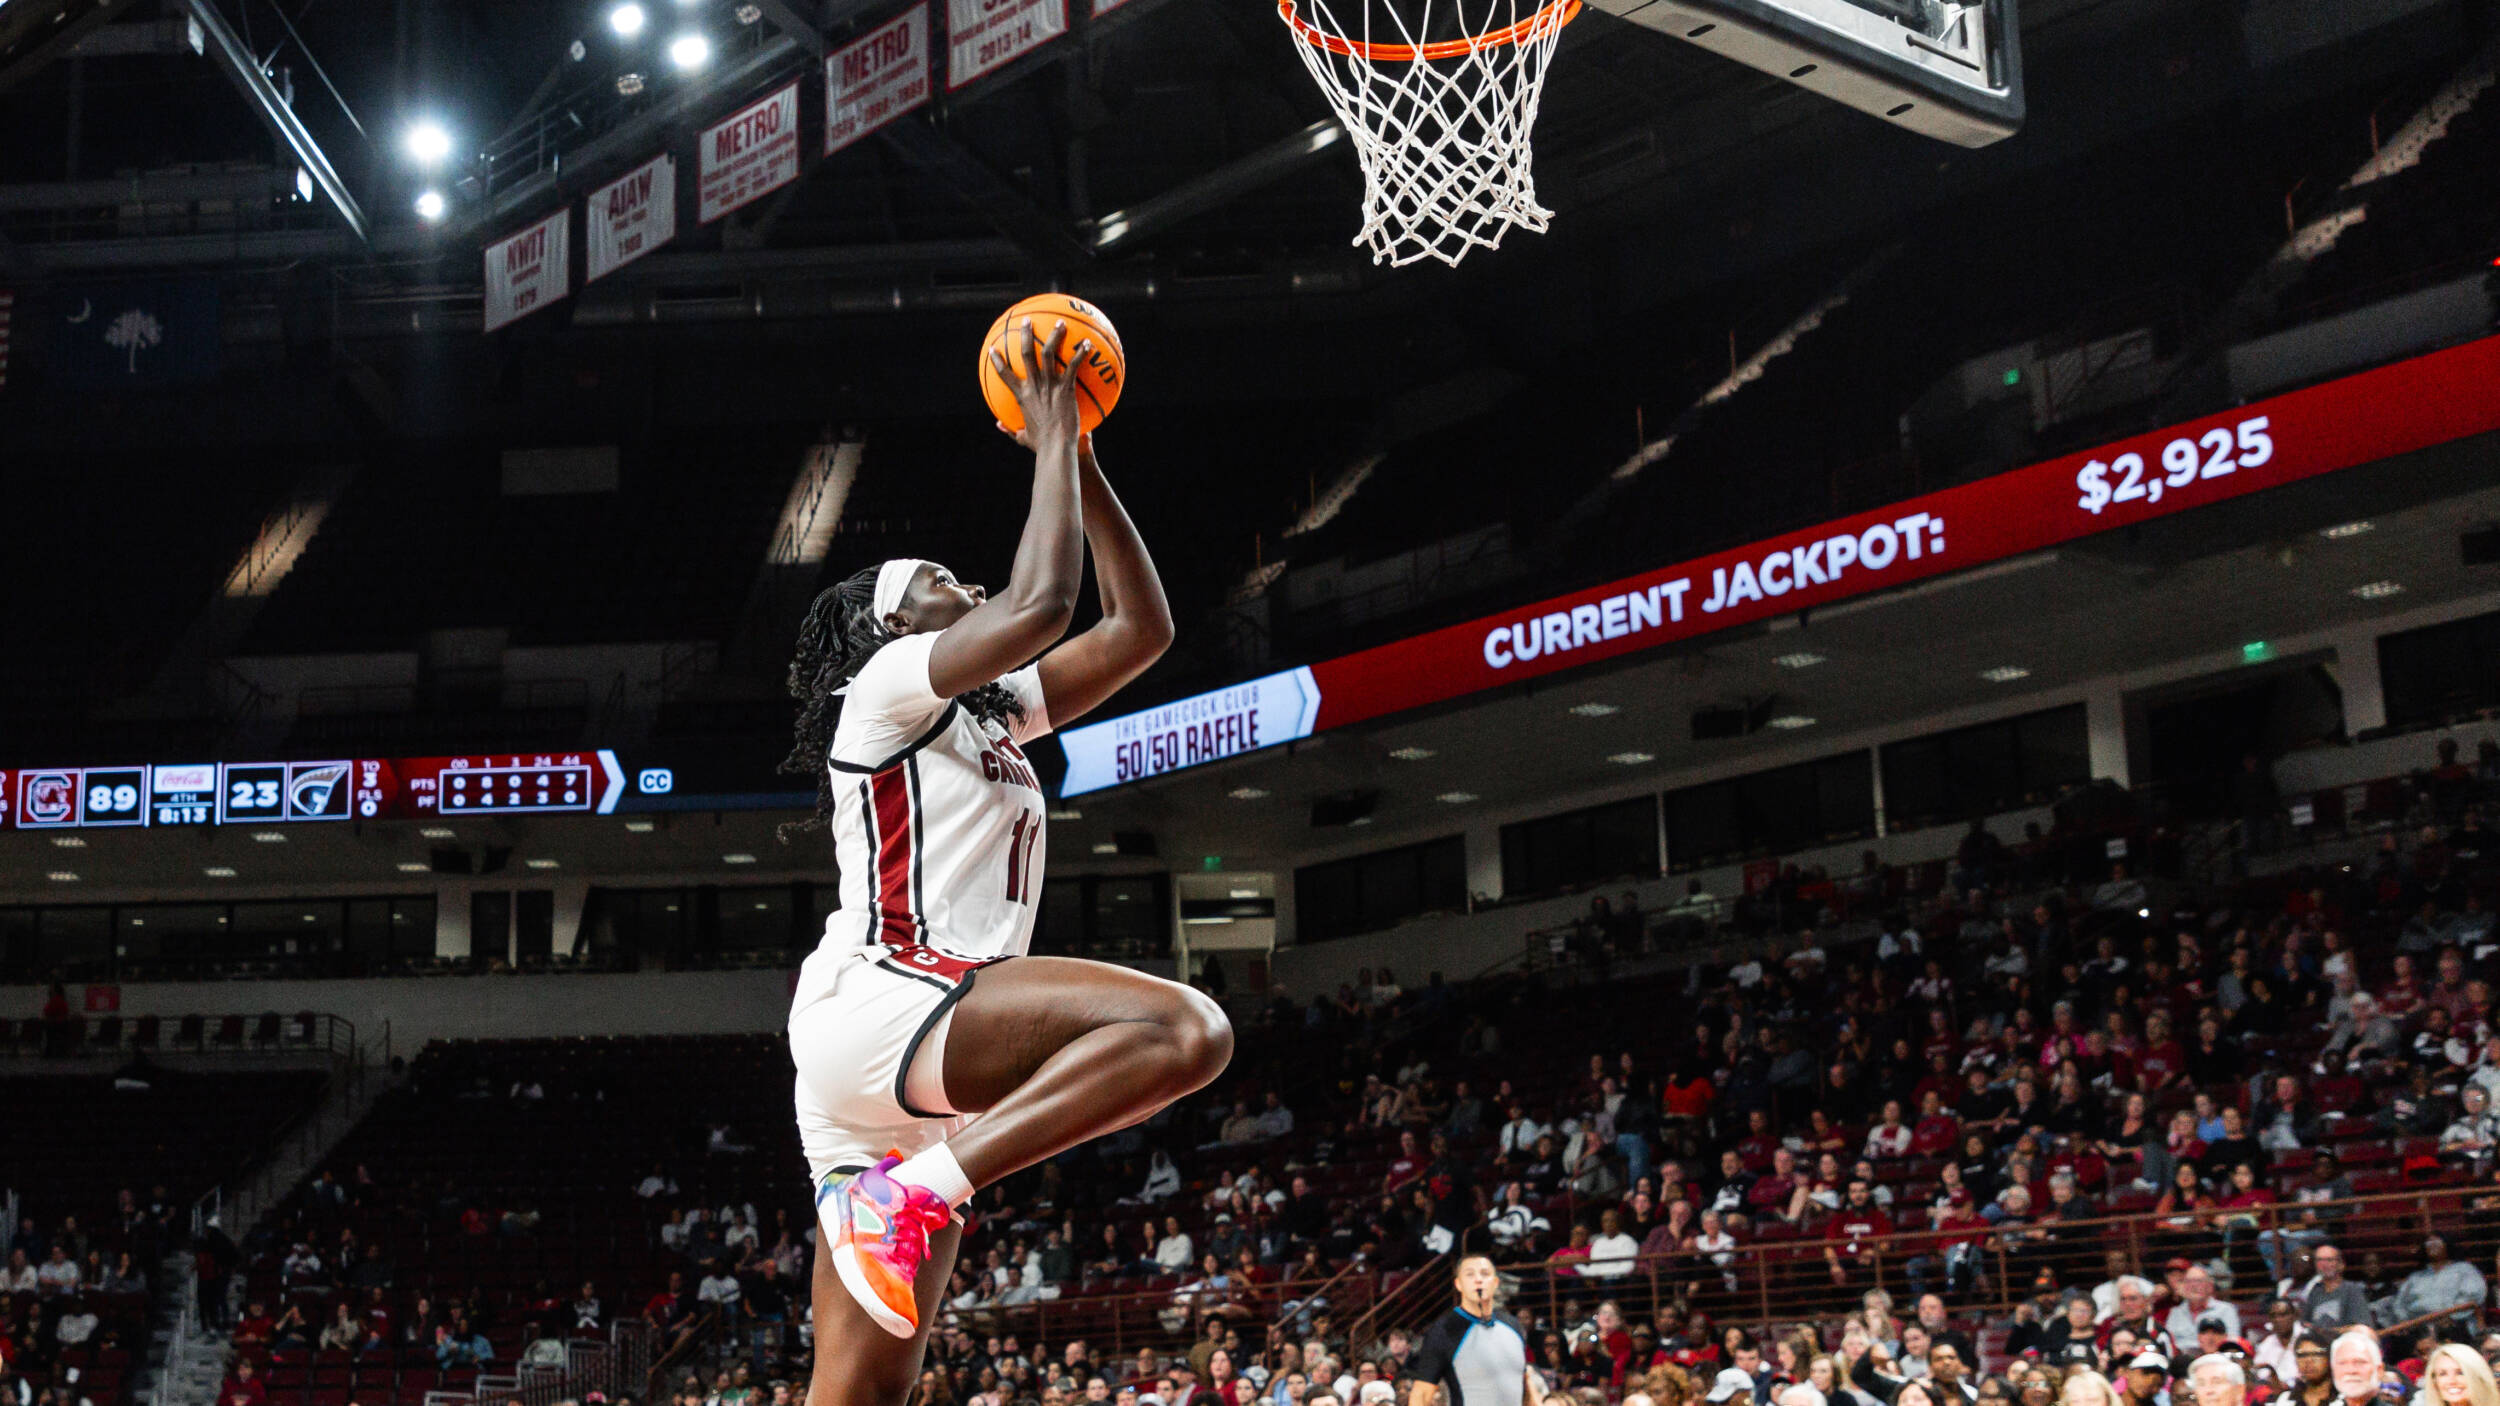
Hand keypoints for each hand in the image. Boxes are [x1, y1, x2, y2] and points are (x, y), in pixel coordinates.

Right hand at [990, 318, 1090, 451]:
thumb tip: (998, 425)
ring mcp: (1049, 385)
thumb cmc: (1041, 445)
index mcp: (1022, 396)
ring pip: (1048, 353)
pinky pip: (1073, 366)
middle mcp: (1033, 386)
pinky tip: (1088, 343)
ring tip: (1059, 322)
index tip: (993, 348)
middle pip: (1025, 354)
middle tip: (1027, 320)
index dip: (997, 360)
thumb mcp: (1023, 437)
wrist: (1056, 448)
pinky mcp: (1066, 389)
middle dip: (1025, 334)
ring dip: (1054, 335)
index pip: (1004, 374)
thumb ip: (1010, 430)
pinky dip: (1081, 353)